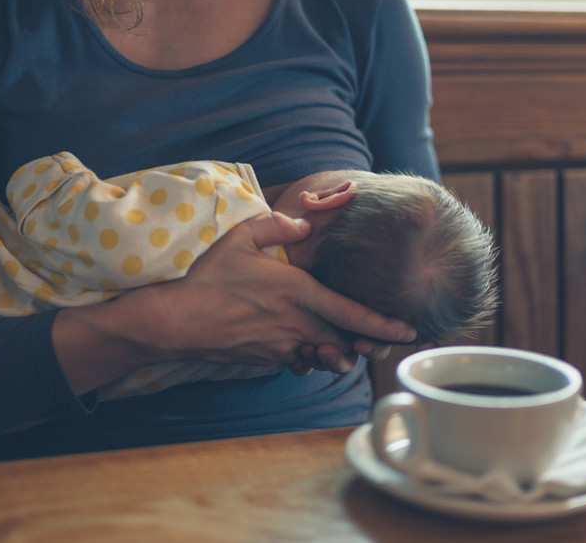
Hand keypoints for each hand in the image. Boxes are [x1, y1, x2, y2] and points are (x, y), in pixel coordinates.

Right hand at [148, 211, 415, 370]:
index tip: (407, 330)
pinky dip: (307, 356)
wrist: (178, 321)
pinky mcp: (267, 359)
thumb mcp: (241, 237)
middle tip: (379, 343)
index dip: (383, 324)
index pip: (351, 312)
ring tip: (342, 347)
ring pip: (324, 356)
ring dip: (336, 353)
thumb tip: (304, 224)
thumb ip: (277, 225)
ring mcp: (282, 345)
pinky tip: (302, 345)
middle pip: (345, 341)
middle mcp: (296, 323)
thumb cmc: (209, 278)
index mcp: (298, 292)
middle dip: (365, 344)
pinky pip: (299, 361)